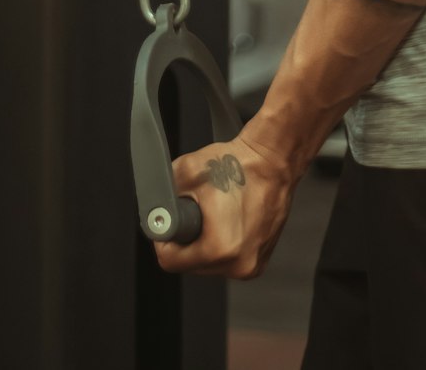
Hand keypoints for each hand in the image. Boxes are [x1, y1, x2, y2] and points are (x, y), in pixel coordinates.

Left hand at [154, 128, 297, 278]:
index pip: (170, 261)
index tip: (170, 223)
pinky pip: (228, 259)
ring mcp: (252, 265)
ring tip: (216, 213)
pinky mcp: (260, 260)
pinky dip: (222, 242)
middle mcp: (239, 264)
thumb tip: (153, 209)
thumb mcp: (186, 171)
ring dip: (205, 242)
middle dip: (187, 239)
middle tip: (197, 211)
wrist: (272, 160)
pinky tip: (229, 219)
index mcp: (220, 248)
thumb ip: (162, 195)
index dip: (164, 239)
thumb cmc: (238, 164)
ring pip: (209, 263)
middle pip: (190, 264)